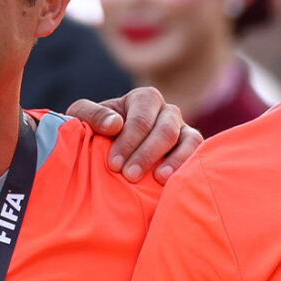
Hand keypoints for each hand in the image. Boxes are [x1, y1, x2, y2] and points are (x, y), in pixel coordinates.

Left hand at [67, 87, 201, 181]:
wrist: (106, 150)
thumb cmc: (94, 132)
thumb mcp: (82, 117)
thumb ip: (93, 115)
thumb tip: (115, 124)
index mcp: (144, 99)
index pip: (142, 119)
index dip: (128, 141)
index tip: (113, 164)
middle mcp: (167, 111)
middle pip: (166, 130)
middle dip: (147, 154)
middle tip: (129, 176)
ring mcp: (183, 129)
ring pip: (188, 139)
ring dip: (173, 161)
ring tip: (158, 179)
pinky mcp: (191, 148)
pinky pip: (198, 153)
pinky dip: (187, 166)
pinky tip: (171, 182)